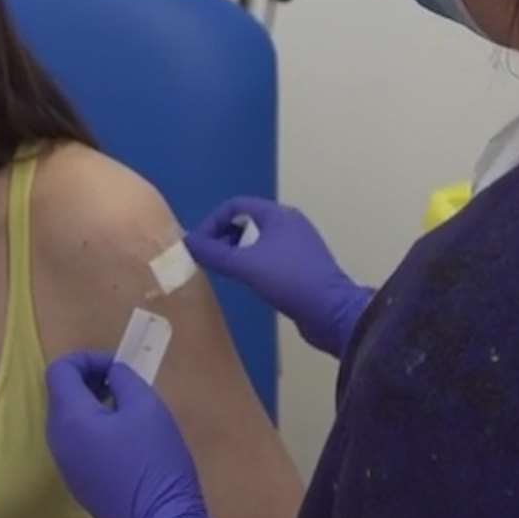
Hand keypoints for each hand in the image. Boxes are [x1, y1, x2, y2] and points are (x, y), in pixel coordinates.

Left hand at [44, 352, 222, 517]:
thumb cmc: (154, 461)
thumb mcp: (146, 407)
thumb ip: (124, 379)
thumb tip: (112, 373)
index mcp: (69, 418)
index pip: (60, 370)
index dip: (87, 359)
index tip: (118, 367)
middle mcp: (58, 440)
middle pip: (61, 395)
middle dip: (90, 381)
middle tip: (124, 384)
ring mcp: (65, 465)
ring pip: (70, 421)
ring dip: (93, 405)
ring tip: (128, 410)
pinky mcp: (78, 483)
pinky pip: (78, 443)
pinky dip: (95, 429)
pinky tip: (126, 440)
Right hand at [186, 197, 374, 358]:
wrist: (332, 312)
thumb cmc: (289, 281)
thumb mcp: (246, 266)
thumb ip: (214, 253)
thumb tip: (187, 242)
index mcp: (278, 215)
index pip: (235, 205)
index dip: (212, 222)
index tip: (200, 246)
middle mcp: (289, 224)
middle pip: (246, 221)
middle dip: (223, 237)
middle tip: (209, 261)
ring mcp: (298, 245)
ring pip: (258, 241)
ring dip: (237, 252)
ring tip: (224, 273)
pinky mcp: (302, 266)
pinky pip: (269, 257)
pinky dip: (252, 264)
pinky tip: (247, 283)